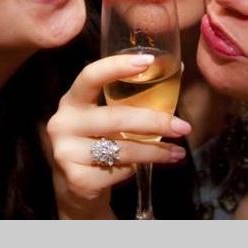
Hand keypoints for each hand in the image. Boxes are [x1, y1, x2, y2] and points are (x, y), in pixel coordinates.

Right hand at [46, 53, 190, 218]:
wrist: (74, 186)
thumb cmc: (96, 141)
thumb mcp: (105, 116)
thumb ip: (130, 97)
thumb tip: (177, 69)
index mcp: (72, 100)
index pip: (90, 76)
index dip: (117, 66)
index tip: (148, 62)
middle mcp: (64, 123)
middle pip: (116, 117)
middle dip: (155, 121)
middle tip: (183, 127)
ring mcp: (66, 151)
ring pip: (123, 148)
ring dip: (155, 151)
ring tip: (177, 152)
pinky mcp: (77, 179)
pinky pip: (119, 171)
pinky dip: (135, 169)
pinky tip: (141, 169)